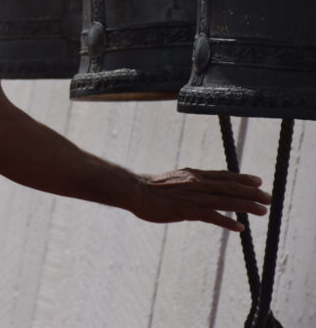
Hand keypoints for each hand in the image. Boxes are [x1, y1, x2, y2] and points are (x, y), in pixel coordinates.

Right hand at [131, 169, 271, 231]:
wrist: (135, 190)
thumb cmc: (150, 188)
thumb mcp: (173, 181)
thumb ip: (188, 184)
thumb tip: (198, 189)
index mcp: (194, 175)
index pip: (224, 176)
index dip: (242, 178)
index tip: (258, 181)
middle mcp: (197, 183)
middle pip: (230, 187)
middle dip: (252, 193)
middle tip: (269, 198)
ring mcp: (194, 197)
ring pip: (226, 200)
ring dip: (247, 206)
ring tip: (263, 212)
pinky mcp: (188, 210)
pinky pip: (212, 216)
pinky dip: (228, 221)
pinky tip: (240, 228)